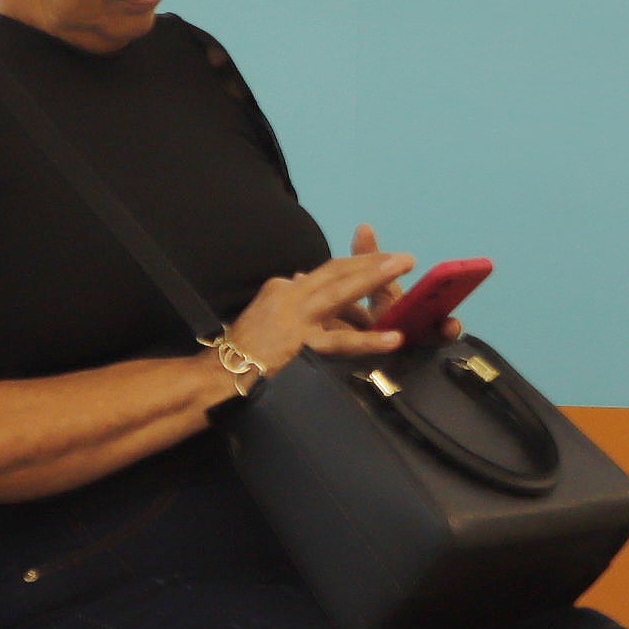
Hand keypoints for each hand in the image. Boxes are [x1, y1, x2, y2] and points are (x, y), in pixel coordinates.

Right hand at [224, 227, 410, 383]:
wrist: (223, 371)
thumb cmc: (244, 346)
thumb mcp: (266, 312)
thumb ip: (289, 296)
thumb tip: (304, 279)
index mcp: (284, 288)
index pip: (326, 271)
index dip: (357, 263)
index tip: (381, 259)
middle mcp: (291, 294)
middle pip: (337, 273)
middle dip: (372, 262)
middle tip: (404, 257)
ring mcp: (297, 317)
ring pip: (341, 293)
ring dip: (373, 279)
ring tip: (401, 270)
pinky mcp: (302, 343)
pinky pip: (342, 341)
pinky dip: (369, 339)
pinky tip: (393, 337)